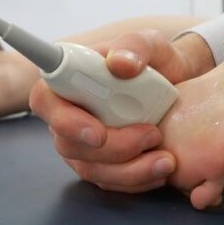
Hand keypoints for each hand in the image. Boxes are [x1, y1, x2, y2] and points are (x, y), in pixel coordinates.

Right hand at [30, 30, 214, 192]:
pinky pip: (109, 181)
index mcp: (70, 78)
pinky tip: (161, 170)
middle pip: (68, 143)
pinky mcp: (101, 163)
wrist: (179, 84)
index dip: (63, 120)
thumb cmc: (156, 60)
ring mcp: (82, 142)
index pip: (44, 99)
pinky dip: (137, 180)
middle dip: (112, 148)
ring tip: (166, 160)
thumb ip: (136, 45)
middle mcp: (68, 113)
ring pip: (90, 168)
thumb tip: (119, 62)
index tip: (98, 134)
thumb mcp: (152, 43)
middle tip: (152, 136)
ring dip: (129, 170)